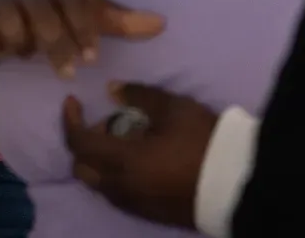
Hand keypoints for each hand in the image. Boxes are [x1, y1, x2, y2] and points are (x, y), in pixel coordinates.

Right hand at [0, 0, 164, 78]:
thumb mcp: (85, 3)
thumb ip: (119, 19)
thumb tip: (162, 25)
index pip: (75, 1)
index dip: (84, 29)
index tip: (92, 56)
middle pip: (45, 17)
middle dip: (57, 46)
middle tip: (67, 73)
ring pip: (12, 27)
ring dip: (21, 46)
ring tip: (27, 52)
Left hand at [63, 85, 218, 228]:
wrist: (234, 185)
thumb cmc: (202, 142)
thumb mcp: (172, 108)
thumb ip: (139, 95)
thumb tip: (112, 90)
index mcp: (121, 160)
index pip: (78, 142)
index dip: (70, 119)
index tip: (73, 100)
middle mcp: (120, 187)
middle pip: (82, 167)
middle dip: (83, 142)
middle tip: (105, 122)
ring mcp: (133, 204)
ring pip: (98, 184)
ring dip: (99, 160)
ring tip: (125, 138)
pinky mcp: (147, 213)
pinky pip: (116, 194)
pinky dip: (114, 175)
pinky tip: (137, 159)